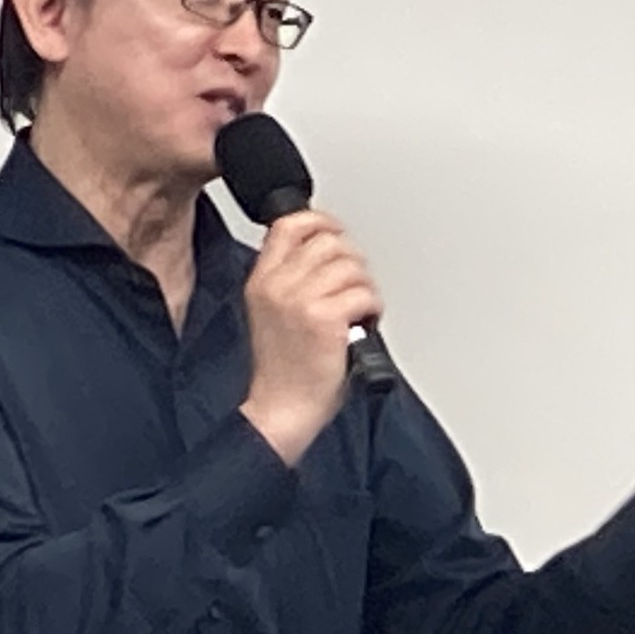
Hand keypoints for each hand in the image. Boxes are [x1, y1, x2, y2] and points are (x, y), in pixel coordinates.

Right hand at [239, 210, 381, 464]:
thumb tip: (327, 253)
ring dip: (364, 287)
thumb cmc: (283, 370)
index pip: (290, 224)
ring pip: (352, 265)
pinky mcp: (325, 319)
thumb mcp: (270, 312)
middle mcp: (278, 284)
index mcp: (261, 279)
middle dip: (352, 262)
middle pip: (329, 241)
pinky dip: (373, 308)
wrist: (281, 410)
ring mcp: (301, 300)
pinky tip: (364, 324)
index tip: (338, 235)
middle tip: (354, 287)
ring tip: (358, 310)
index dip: (322, 223)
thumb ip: (289, 279)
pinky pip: (365, 293)